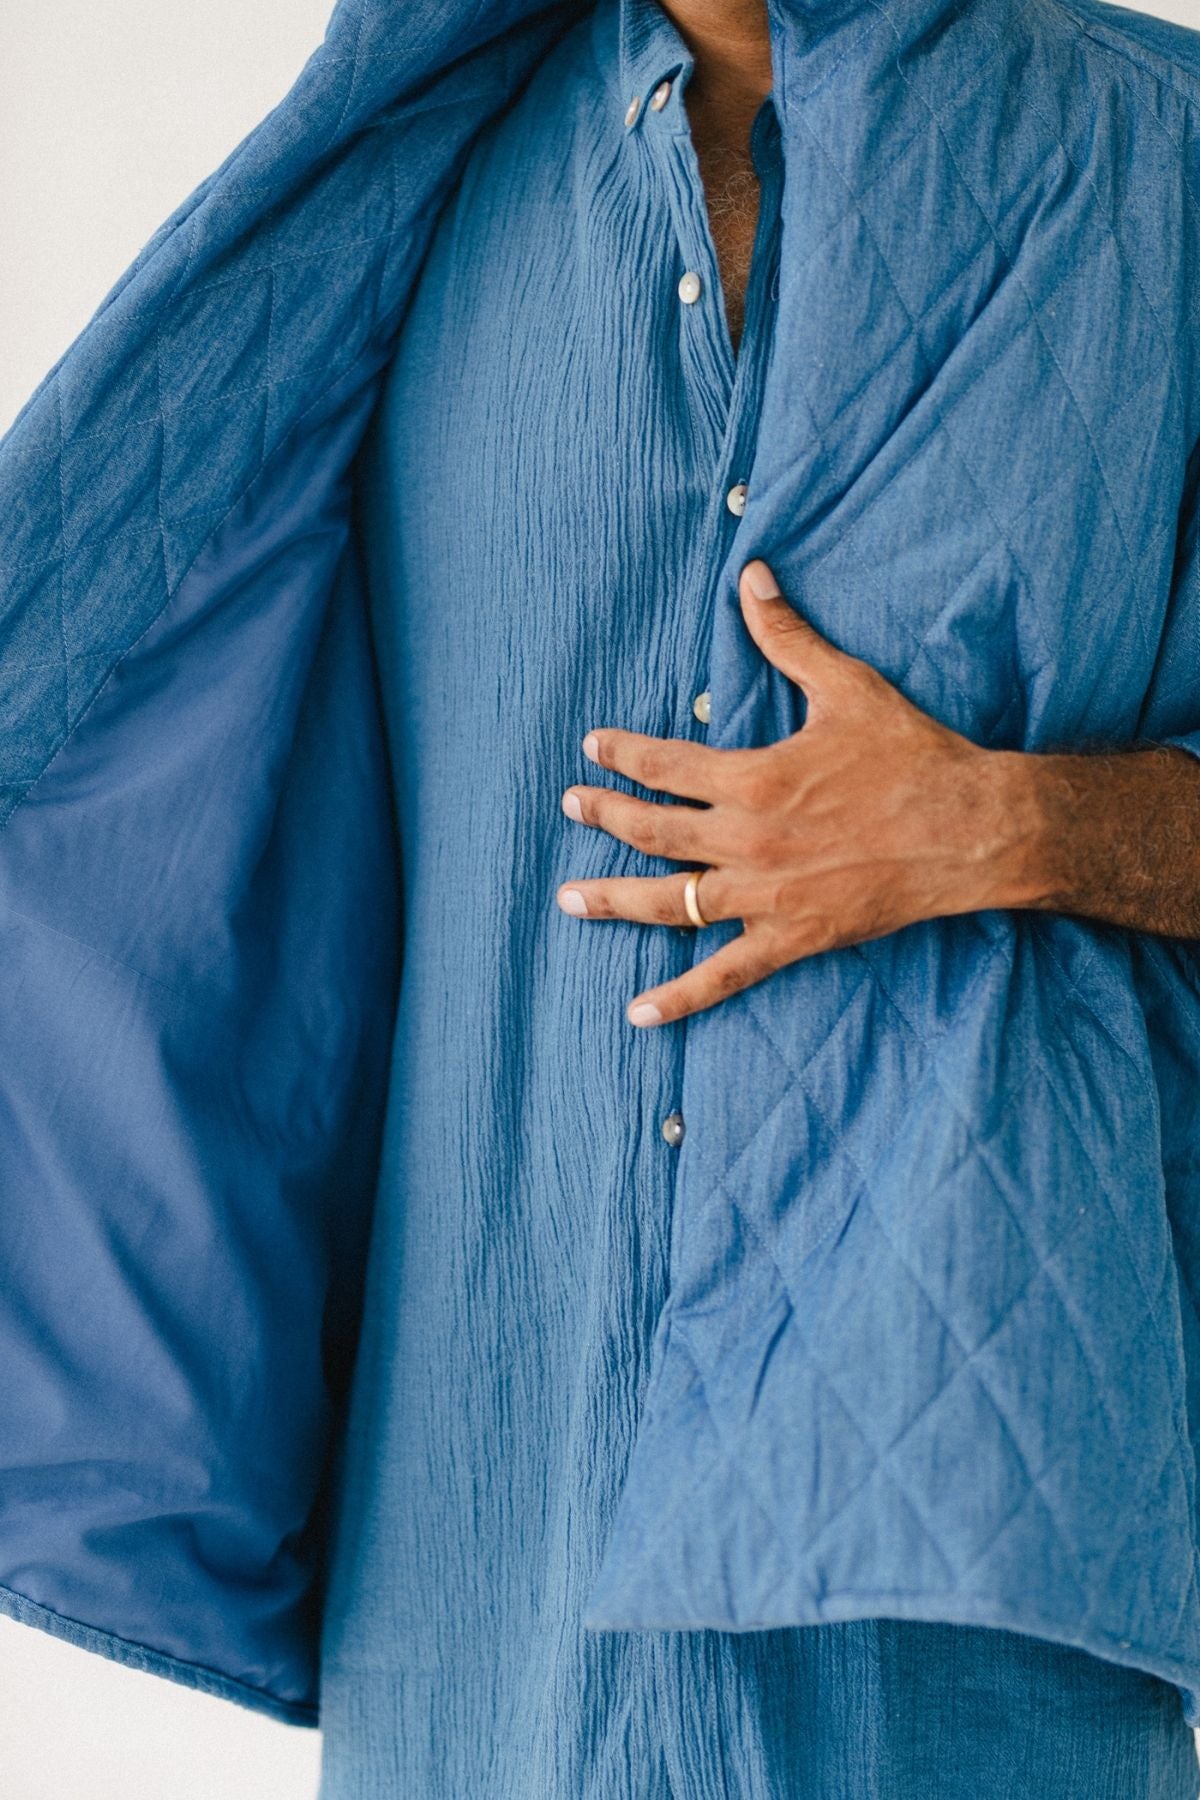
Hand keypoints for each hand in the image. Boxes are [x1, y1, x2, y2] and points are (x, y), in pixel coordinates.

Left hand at [557, 559, 1045, 1025]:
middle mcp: (747, 841)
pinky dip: (680, 997)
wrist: (970, 830)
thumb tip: (752, 575)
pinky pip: (724, 975)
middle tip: (569, 806)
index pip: (665, 764)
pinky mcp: (792, 939)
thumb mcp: (847, 686)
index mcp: (754, 778)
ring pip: (671, 902)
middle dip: (604, 817)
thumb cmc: (913, 756)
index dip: (623, 753)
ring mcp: (765, 897)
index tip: (594, 747)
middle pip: (653, 832)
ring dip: (615, 900)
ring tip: (570, 899)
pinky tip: (638, 1013)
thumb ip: (787, 636)